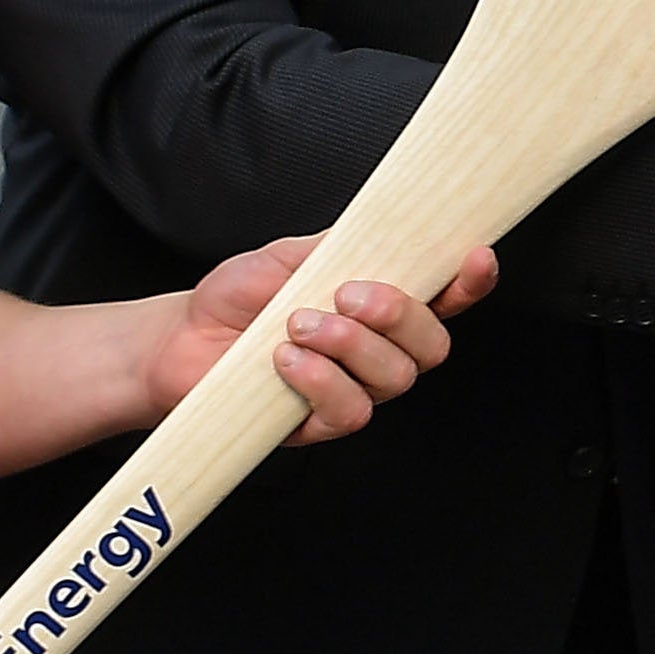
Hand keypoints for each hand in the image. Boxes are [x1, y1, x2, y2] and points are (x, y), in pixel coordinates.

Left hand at [146, 239, 493, 434]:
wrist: (181, 340)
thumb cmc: (236, 297)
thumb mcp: (286, 256)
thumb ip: (337, 247)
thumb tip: (381, 230)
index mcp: (381, 304)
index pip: (444, 298)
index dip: (469, 282)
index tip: (473, 257)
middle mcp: (379, 350)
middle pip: (432, 345)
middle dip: (398, 314)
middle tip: (346, 294)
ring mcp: (355, 388)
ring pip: (395, 378)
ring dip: (348, 345)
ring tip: (297, 324)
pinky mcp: (322, 424)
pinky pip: (350, 410)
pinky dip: (320, 380)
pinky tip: (285, 360)